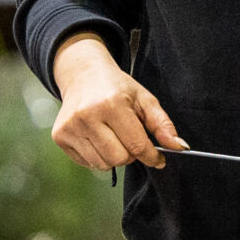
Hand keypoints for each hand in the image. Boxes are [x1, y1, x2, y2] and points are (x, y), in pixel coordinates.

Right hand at [50, 33, 185, 171]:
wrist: (83, 75)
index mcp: (111, 104)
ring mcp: (70, 127)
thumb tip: (180, 148)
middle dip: (130, 154)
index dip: (151, 156)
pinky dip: (97, 156)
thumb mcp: (144, 99)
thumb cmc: (117, 88)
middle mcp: (87, 116)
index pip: (137, 145)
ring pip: (103, 164)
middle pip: (119, 159)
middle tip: (129, 139)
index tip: (157, 157)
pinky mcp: (60, 137)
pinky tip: (97, 138)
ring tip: (113, 137)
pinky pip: (87, 163)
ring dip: (113, 157)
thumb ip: (162, 124)